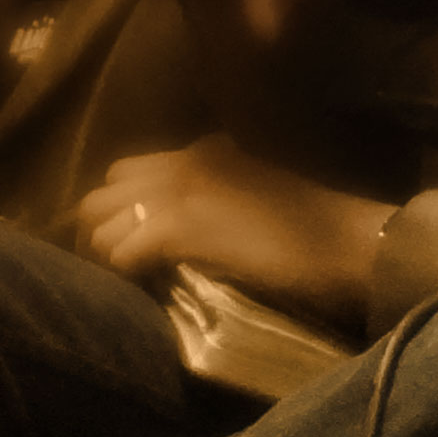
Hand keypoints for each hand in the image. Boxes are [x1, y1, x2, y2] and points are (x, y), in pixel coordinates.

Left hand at [78, 135, 390, 326]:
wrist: (337, 240)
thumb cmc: (310, 223)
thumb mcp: (255, 188)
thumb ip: (215, 190)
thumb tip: (180, 219)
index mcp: (204, 151)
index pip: (127, 172)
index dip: (124, 208)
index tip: (134, 238)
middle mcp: (182, 162)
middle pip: (101, 195)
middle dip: (103, 230)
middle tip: (122, 264)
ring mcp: (176, 193)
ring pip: (100, 226)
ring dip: (112, 256)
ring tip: (136, 279)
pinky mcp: (175, 228)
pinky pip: (119, 254)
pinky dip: (128, 274)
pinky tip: (151, 285)